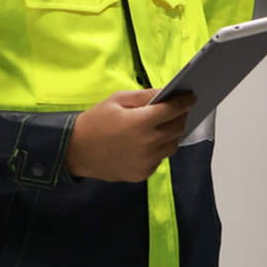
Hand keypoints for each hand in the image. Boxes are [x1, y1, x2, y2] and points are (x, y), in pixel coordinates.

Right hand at [66, 89, 194, 181]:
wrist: (75, 151)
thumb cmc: (95, 122)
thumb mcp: (117, 100)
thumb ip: (144, 96)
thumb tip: (165, 92)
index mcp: (142, 122)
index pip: (173, 110)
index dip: (185, 101)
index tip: (191, 97)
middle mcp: (148, 144)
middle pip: (178, 128)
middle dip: (181, 117)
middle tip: (179, 110)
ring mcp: (146, 161)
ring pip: (172, 146)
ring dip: (172, 135)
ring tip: (166, 126)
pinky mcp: (142, 174)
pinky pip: (159, 159)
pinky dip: (159, 149)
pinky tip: (150, 142)